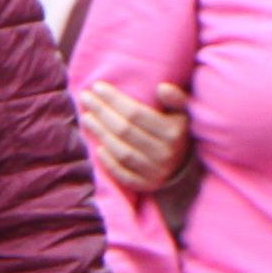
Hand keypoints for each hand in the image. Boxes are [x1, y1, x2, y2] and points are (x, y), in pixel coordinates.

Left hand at [77, 79, 193, 198]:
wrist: (186, 166)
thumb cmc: (178, 131)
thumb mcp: (184, 112)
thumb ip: (177, 98)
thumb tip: (162, 87)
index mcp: (173, 132)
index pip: (136, 113)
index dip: (114, 99)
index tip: (97, 86)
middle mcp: (164, 153)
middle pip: (125, 131)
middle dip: (102, 112)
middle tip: (85, 98)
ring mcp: (155, 172)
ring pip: (122, 152)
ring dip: (101, 134)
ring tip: (86, 118)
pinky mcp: (147, 186)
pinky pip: (123, 175)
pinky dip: (109, 163)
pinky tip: (97, 148)